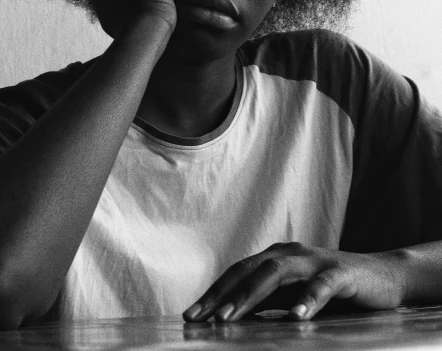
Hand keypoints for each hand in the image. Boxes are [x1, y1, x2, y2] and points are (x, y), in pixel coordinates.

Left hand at [183, 242, 405, 321]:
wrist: (383, 278)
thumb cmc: (331, 291)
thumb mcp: (294, 296)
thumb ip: (267, 302)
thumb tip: (229, 320)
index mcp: (276, 257)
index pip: (238, 273)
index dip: (214, 292)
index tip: (190, 315)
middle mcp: (291, 253)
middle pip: (250, 269)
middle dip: (223, 294)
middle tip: (201, 318)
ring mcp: (315, 260)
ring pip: (276, 271)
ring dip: (251, 294)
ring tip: (230, 318)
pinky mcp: (342, 273)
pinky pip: (322, 285)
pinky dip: (307, 299)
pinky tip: (296, 316)